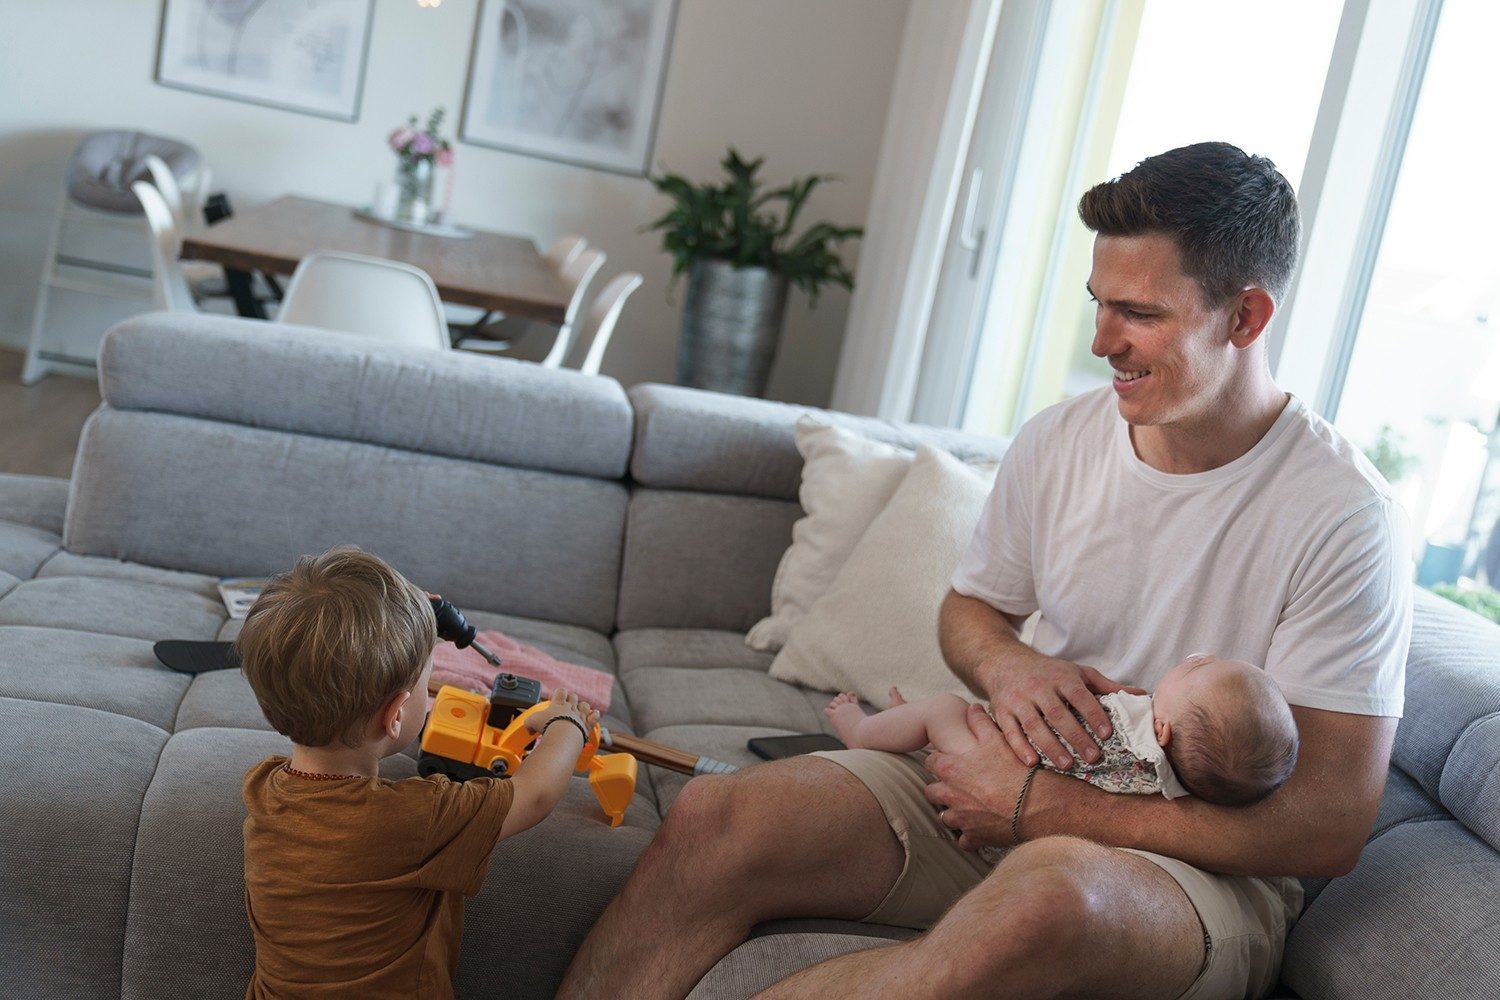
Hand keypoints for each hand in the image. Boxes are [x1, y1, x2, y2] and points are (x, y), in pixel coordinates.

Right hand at [526, 688, 598, 736]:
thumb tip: (529, 729)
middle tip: (565, 707)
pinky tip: (593, 716)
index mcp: (558, 704)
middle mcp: (570, 707)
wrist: (563, 735)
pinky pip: (594, 716)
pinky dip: (594, 715)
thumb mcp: (532, 721)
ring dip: (583, 707)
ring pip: (585, 705)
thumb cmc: (549, 727)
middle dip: (570, 700)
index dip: (559, 693)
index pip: (560, 691)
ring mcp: (580, 715)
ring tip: (578, 712)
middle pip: (573, 696)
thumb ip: (529, 723)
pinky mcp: (587, 724)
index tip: (555, 699)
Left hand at [923, 704, 1032, 850]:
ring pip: (945, 817)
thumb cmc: (1014, 769)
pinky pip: (963, 840)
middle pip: (931, 792)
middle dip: (940, 789)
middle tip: (957, 787)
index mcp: (950, 769)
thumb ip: (980, 722)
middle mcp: (949, 794)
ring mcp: (960, 818)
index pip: (930, 763)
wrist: (1035, 803)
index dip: (939, 762)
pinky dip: (969, 836)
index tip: (949, 763)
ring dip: (953, 813)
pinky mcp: (973, 837)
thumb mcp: (997, 739)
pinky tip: (979, 829)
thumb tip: (971, 708)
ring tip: (968, 808)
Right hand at [986, 655, 1143, 768]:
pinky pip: (1010, 731)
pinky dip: (1020, 747)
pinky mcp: (1001, 711)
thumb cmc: (1048, 671)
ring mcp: (1018, 700)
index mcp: (1061, 677)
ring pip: (1034, 724)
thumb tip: (1142, 695)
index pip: (1080, 696)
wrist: (1004, 662)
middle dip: (1075, 736)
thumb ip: (1107, 686)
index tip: (1106, 734)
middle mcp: (1038, 687)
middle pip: (1057, 713)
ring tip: (1067, 765)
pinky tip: (1032, 763)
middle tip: (1093, 757)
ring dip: (1050, 746)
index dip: (1093, 714)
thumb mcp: (1077, 672)